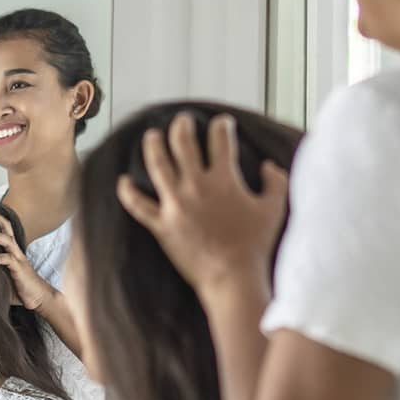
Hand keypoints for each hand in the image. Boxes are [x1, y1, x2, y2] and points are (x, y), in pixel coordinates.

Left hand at [0, 214, 55, 311]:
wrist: (39, 298)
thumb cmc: (22, 289)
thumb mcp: (6, 277)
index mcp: (13, 253)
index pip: (6, 233)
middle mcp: (16, 253)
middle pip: (8, 231)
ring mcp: (18, 259)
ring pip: (8, 241)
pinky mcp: (19, 269)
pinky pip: (7, 259)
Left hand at [116, 113, 289, 297]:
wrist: (232, 278)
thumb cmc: (254, 246)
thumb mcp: (273, 210)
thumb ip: (275, 182)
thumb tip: (269, 166)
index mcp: (224, 179)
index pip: (220, 139)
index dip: (222, 126)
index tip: (222, 124)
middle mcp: (196, 186)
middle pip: (183, 143)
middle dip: (182, 126)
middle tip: (182, 121)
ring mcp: (175, 205)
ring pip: (157, 165)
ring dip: (153, 146)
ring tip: (151, 136)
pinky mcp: (161, 225)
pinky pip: (138, 205)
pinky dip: (128, 192)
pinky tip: (124, 181)